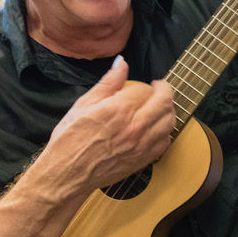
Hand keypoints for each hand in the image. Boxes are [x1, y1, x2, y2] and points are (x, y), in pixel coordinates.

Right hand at [46, 57, 174, 192]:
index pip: (145, 88)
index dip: (142, 85)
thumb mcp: (83, 104)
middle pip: (165, 101)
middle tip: (157, 88)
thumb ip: (108, 82)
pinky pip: (166, 141)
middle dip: (164, 90)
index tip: (138, 86)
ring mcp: (142, 144)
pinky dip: (165, 131)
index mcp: (119, 109)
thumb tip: (122, 62)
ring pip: (170, 120)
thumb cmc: (70, 139)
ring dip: (167, 109)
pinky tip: (155, 128)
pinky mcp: (144, 159)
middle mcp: (135, 126)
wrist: (68, 174)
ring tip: (158, 106)